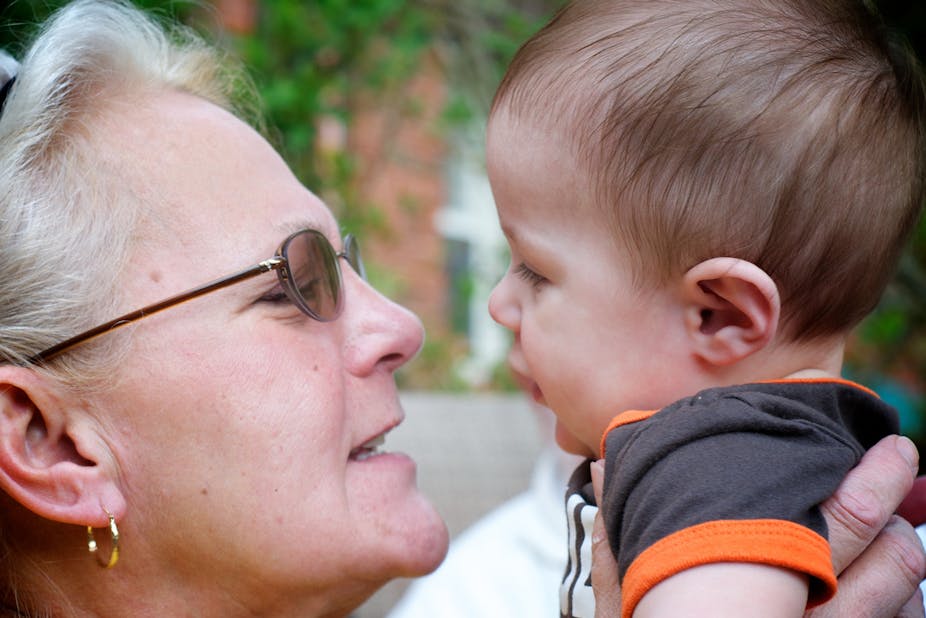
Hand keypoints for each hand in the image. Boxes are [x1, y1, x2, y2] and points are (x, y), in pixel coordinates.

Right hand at [589, 436, 925, 617]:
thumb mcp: (623, 613)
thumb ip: (618, 546)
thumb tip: (608, 470)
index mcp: (755, 597)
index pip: (838, 525)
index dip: (873, 479)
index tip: (889, 445)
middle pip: (887, 558)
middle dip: (898, 502)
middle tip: (900, 461)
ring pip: (904, 597)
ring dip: (900, 553)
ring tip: (887, 523)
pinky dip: (900, 601)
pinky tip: (882, 587)